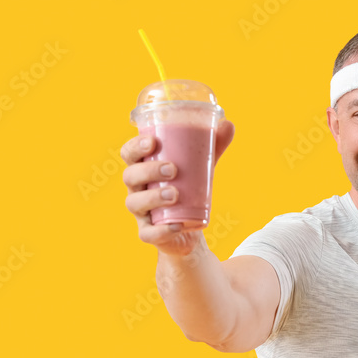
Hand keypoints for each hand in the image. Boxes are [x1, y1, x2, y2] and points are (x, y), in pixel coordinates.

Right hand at [121, 120, 234, 256]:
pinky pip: (148, 233)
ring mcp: (141, 212)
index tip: (152, 142)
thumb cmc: (188, 189)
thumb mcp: (200, 168)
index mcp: (143, 168)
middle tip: (172, 169)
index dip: (134, 147)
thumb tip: (229, 124)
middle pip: (130, 176)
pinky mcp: (149, 233)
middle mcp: (137, 189)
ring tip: (174, 194)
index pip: (128, 154)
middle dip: (148, 170)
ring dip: (153, 196)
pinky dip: (161, 229)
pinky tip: (176, 225)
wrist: (190, 228)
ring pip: (135, 203)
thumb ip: (212, 147)